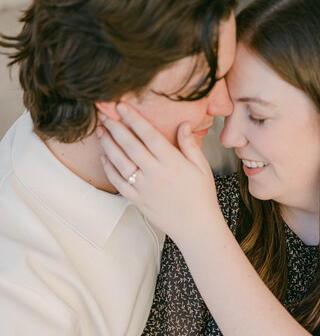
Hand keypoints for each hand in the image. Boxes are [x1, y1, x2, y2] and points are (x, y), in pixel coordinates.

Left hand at [97, 102, 223, 244]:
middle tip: (104, 113)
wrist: (197, 228)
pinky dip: (109, 169)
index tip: (121, 106)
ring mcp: (144, 188)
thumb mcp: (202, 167)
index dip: (133, 118)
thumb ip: (190, 144)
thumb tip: (183, 123)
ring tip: (100, 131)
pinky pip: (119, 183)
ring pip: (120, 162)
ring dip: (108, 145)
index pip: (148, 134)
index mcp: (172, 162)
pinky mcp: (138, 201)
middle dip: (115, 127)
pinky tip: (104, 158)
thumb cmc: (202, 196)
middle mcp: (155, 173)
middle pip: (130, 145)